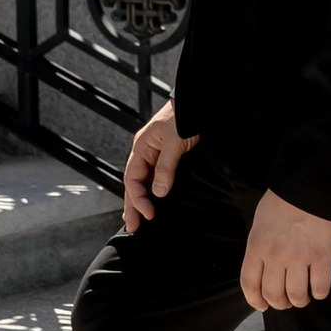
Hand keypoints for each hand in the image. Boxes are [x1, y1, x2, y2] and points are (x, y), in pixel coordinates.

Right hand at [121, 101, 191, 231]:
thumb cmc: (184, 115)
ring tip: (138, 220)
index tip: (148, 214)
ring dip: (141, 200)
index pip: (133, 178)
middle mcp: (146, 152)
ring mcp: (156, 154)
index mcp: (142, 147)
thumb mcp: (175, 141)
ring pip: (144, 181)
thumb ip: (166, 167)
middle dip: (133, 205)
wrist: (198, 102)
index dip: (138, 198)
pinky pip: (156, 177)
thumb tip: (158, 192)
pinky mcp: (168, 156)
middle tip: (132, 228)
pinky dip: (153, 191)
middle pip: (134, 183)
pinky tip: (154, 201)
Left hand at [241, 190, 330, 313]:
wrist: (312, 183)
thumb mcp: (261, 222)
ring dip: (299, 301)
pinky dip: (319, 293)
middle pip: (273, 294)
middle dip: (280, 304)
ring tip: (303, 296)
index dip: (255, 300)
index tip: (262, 305)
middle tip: (286, 301)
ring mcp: (300, 256)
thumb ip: (260, 246)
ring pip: (296, 295)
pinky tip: (318, 288)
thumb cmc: (286, 200)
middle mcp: (276, 255)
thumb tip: (263, 270)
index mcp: (257, 245)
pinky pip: (320, 287)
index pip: (249, 284)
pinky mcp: (323, 255)